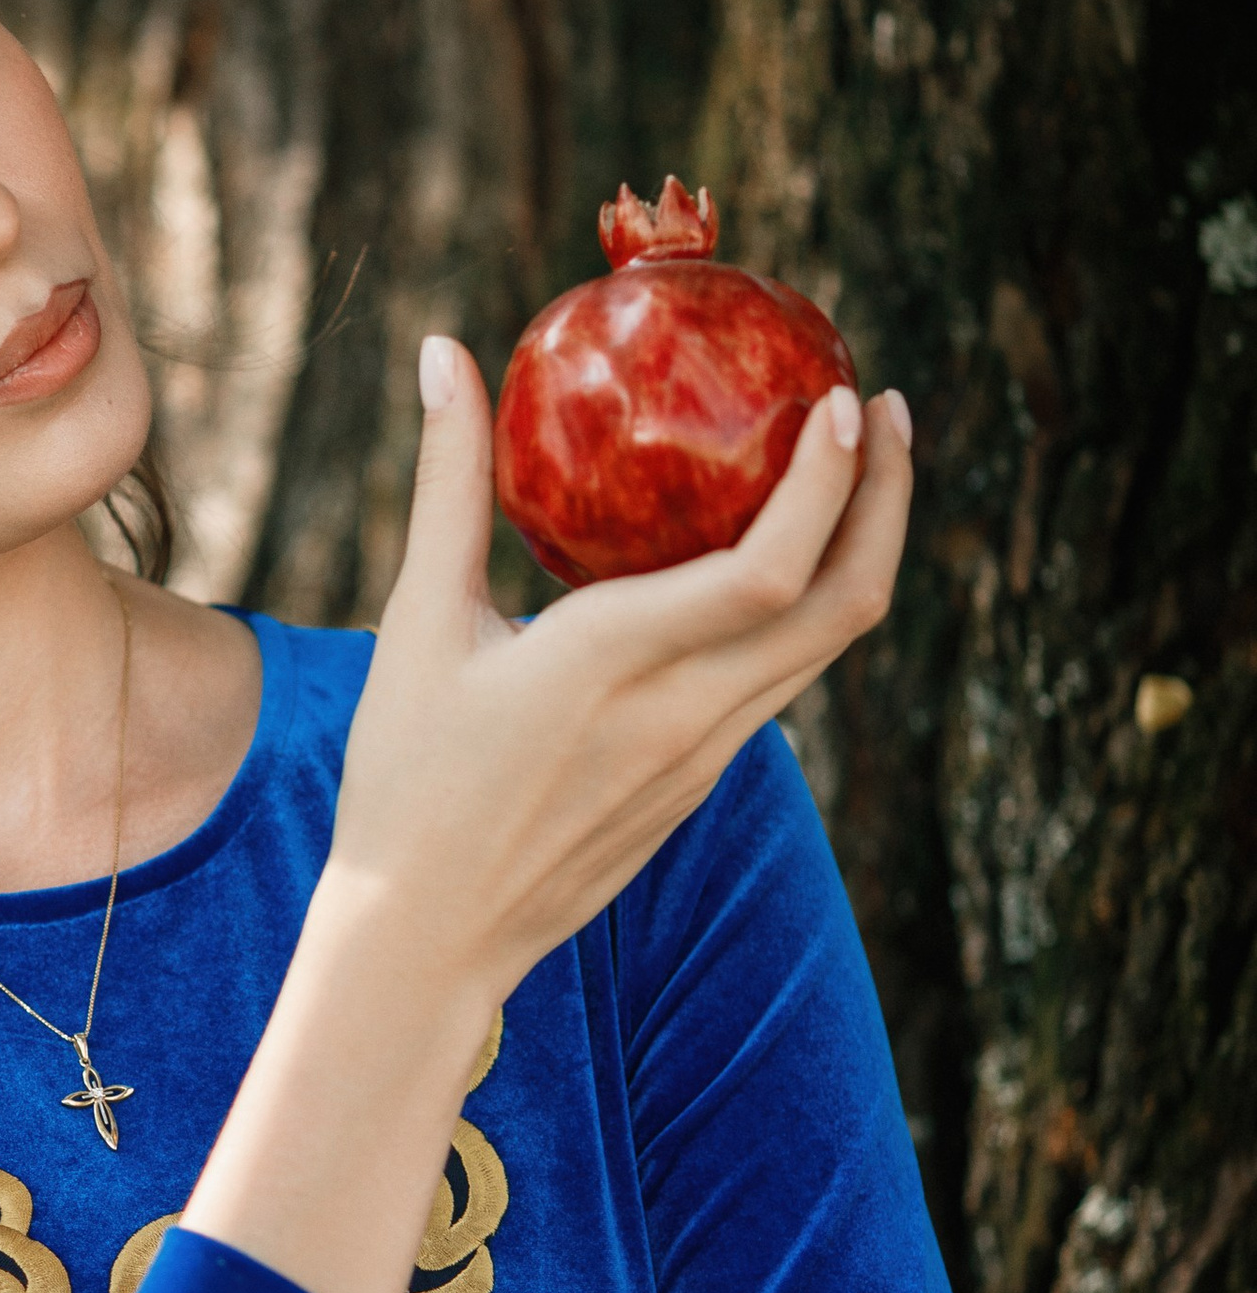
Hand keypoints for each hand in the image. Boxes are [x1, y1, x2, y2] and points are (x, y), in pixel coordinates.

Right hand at [188, 352, 909, 1292]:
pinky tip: (777, 557)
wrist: (427, 941)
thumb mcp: (418, 627)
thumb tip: (444, 352)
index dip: (830, 483)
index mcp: (609, 666)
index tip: (848, 400)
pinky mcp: (702, 786)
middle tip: (888, 408)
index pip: (768, 570)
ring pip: (826, 647)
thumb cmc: (404, 779)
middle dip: (886, 497)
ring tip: (854, 466)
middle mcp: (681, 716)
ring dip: (861, 550)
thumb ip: (448, 487)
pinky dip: (806, 606)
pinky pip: (782, 681)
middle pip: (843, 605)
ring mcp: (704, 760)